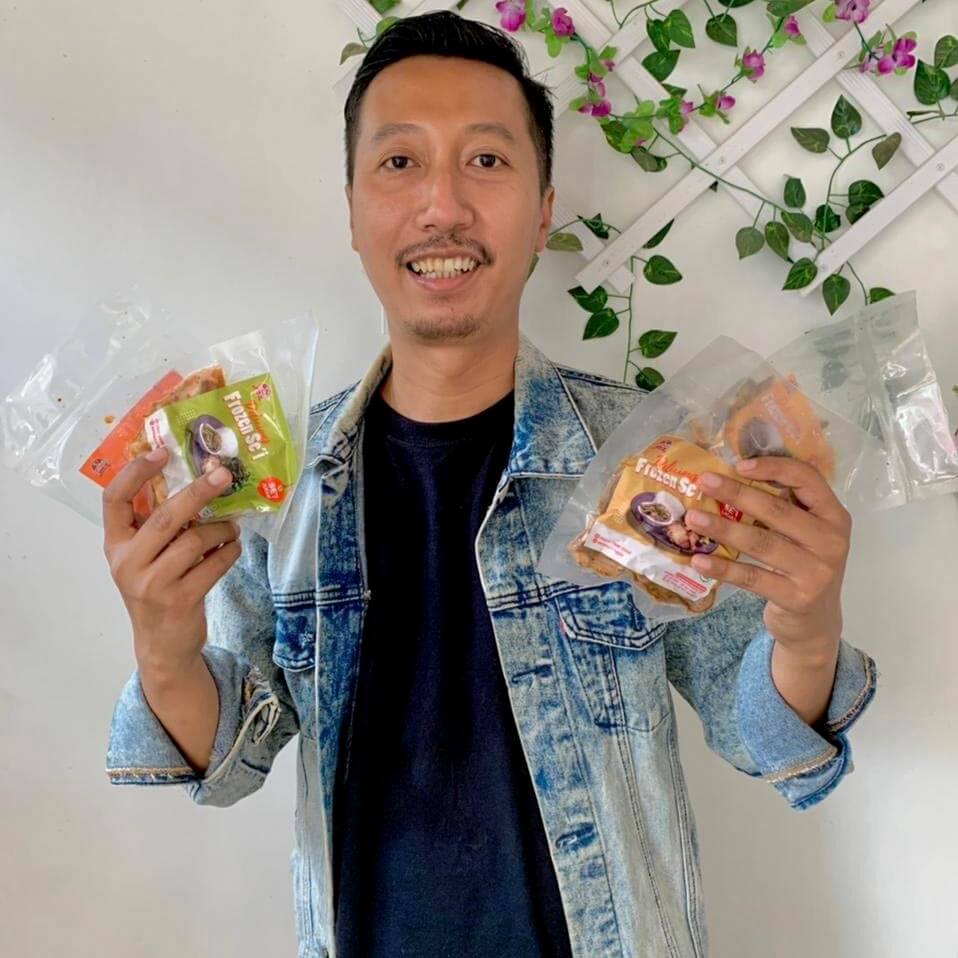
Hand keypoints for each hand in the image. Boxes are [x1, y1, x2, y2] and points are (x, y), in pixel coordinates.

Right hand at [102, 447, 242, 680]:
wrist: (162, 644)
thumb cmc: (158, 587)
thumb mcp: (147, 555)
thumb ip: (160, 523)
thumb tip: (201, 476)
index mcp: (116, 544)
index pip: (114, 499)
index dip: (135, 471)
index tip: (161, 452)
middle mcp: (128, 562)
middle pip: (165, 516)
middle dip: (199, 492)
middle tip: (223, 475)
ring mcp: (152, 583)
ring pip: (195, 540)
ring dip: (222, 530)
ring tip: (232, 529)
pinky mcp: (179, 600)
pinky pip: (213, 565)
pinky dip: (229, 553)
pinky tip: (233, 549)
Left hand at [683, 456, 850, 659]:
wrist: (816, 622)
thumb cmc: (802, 566)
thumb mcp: (805, 534)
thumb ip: (783, 508)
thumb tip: (729, 477)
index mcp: (834, 516)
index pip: (807, 479)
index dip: (774, 467)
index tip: (739, 465)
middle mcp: (831, 541)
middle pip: (777, 510)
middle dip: (736, 494)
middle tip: (703, 482)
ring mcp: (816, 572)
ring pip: (761, 543)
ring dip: (723, 528)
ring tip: (692, 519)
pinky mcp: (797, 598)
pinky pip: (752, 577)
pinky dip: (723, 568)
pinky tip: (699, 559)